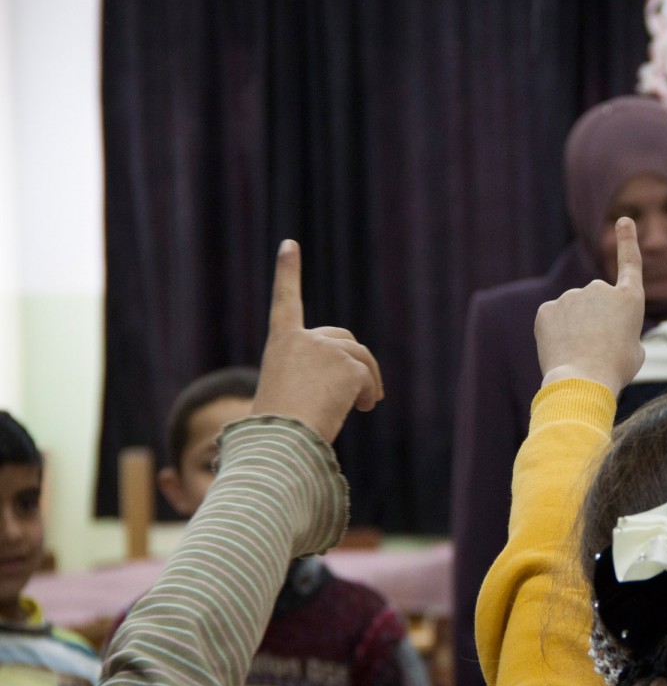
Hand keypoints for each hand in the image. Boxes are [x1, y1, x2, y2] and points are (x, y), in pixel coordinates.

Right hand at [252, 240, 383, 441]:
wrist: (282, 441)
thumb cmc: (278, 430)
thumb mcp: (286, 394)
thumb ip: (309, 377)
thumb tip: (349, 390)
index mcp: (280, 342)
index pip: (285, 300)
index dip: (287, 272)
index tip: (289, 245)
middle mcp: (303, 338)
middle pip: (343, 340)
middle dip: (355, 362)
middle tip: (364, 394)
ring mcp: (327, 348)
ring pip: (360, 359)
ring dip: (367, 382)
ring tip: (364, 407)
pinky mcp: (348, 364)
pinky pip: (367, 377)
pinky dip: (369, 393)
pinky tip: (362, 409)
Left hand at [535, 217, 645, 395]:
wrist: (583, 381)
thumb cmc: (615, 370)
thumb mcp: (634, 352)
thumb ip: (624, 332)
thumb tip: (609, 331)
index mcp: (629, 299)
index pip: (630, 263)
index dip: (627, 241)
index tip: (623, 220)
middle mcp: (600, 289)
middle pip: (597, 303)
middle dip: (595, 321)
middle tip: (598, 349)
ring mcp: (572, 296)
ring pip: (573, 312)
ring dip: (576, 329)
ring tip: (580, 354)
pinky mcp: (548, 308)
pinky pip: (554, 319)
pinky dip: (556, 333)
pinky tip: (562, 350)